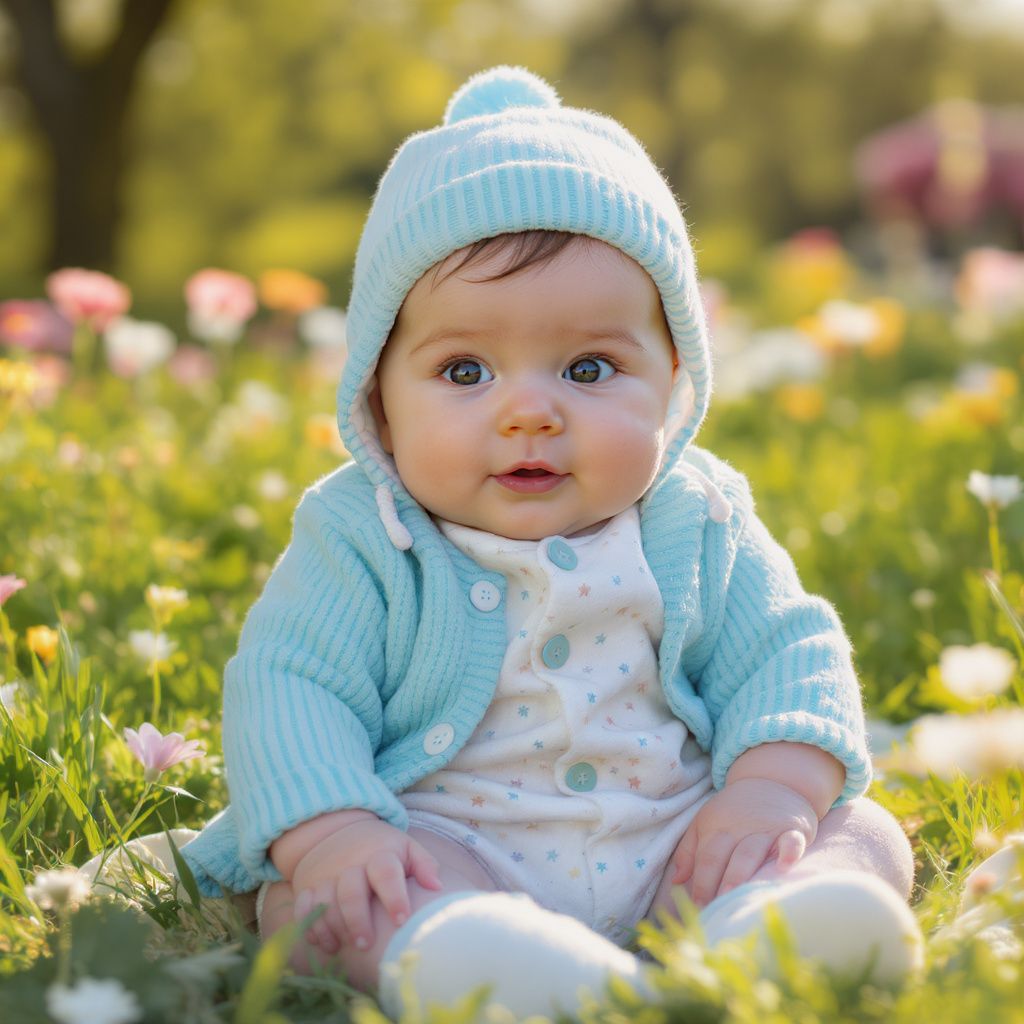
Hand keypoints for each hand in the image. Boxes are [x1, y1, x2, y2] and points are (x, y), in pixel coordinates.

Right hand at [289, 816, 442, 954]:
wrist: (340, 832)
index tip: (402, 919)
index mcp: (380, 854)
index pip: (386, 873)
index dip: (394, 896)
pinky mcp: (309, 886)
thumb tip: (437, 887)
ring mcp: (327, 875)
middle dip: (357, 920)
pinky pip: (303, 906)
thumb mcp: (406, 847)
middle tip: (366, 944)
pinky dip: (309, 925)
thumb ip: (424, 864)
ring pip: (325, 902)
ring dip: (332, 927)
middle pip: (351, 892)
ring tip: (343, 947)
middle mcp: (351, 864)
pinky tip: (322, 942)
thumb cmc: (382, 849)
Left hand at [671, 778, 816, 906]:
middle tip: (714, 908)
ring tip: (735, 895)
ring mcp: (766, 829)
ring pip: (751, 852)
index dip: (700, 882)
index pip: (706, 857)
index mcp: (716, 828)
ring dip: (742, 873)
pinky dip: (789, 852)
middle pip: (725, 855)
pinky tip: (784, 866)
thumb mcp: (705, 821)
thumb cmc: (734, 811)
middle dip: (717, 882)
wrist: (772, 781)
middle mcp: (739, 829)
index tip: (697, 906)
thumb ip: (688, 851)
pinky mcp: (792, 830)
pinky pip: (791, 841)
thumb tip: (676, 881)